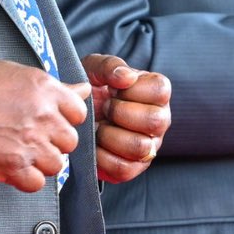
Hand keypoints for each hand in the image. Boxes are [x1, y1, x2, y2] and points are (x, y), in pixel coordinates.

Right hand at [0, 59, 88, 192]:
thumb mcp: (16, 73)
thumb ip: (53, 86)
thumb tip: (84, 89)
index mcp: (45, 90)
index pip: (79, 113)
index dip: (64, 119)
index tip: (49, 121)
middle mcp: (43, 116)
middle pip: (70, 141)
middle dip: (54, 142)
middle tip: (30, 137)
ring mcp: (29, 143)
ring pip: (56, 164)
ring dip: (41, 162)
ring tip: (19, 151)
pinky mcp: (12, 166)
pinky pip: (36, 183)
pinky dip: (26, 179)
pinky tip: (11, 166)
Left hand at [80, 54, 170, 184]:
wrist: (73, 116)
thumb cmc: (90, 88)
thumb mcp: (94, 69)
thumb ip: (109, 66)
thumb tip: (126, 77)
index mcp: (156, 93)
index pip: (160, 90)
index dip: (132, 90)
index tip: (114, 89)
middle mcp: (160, 120)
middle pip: (155, 121)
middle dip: (119, 112)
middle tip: (104, 108)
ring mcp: (150, 146)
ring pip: (140, 147)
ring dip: (110, 135)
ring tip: (98, 127)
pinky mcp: (134, 168)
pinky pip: (123, 168)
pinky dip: (103, 157)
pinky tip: (95, 145)